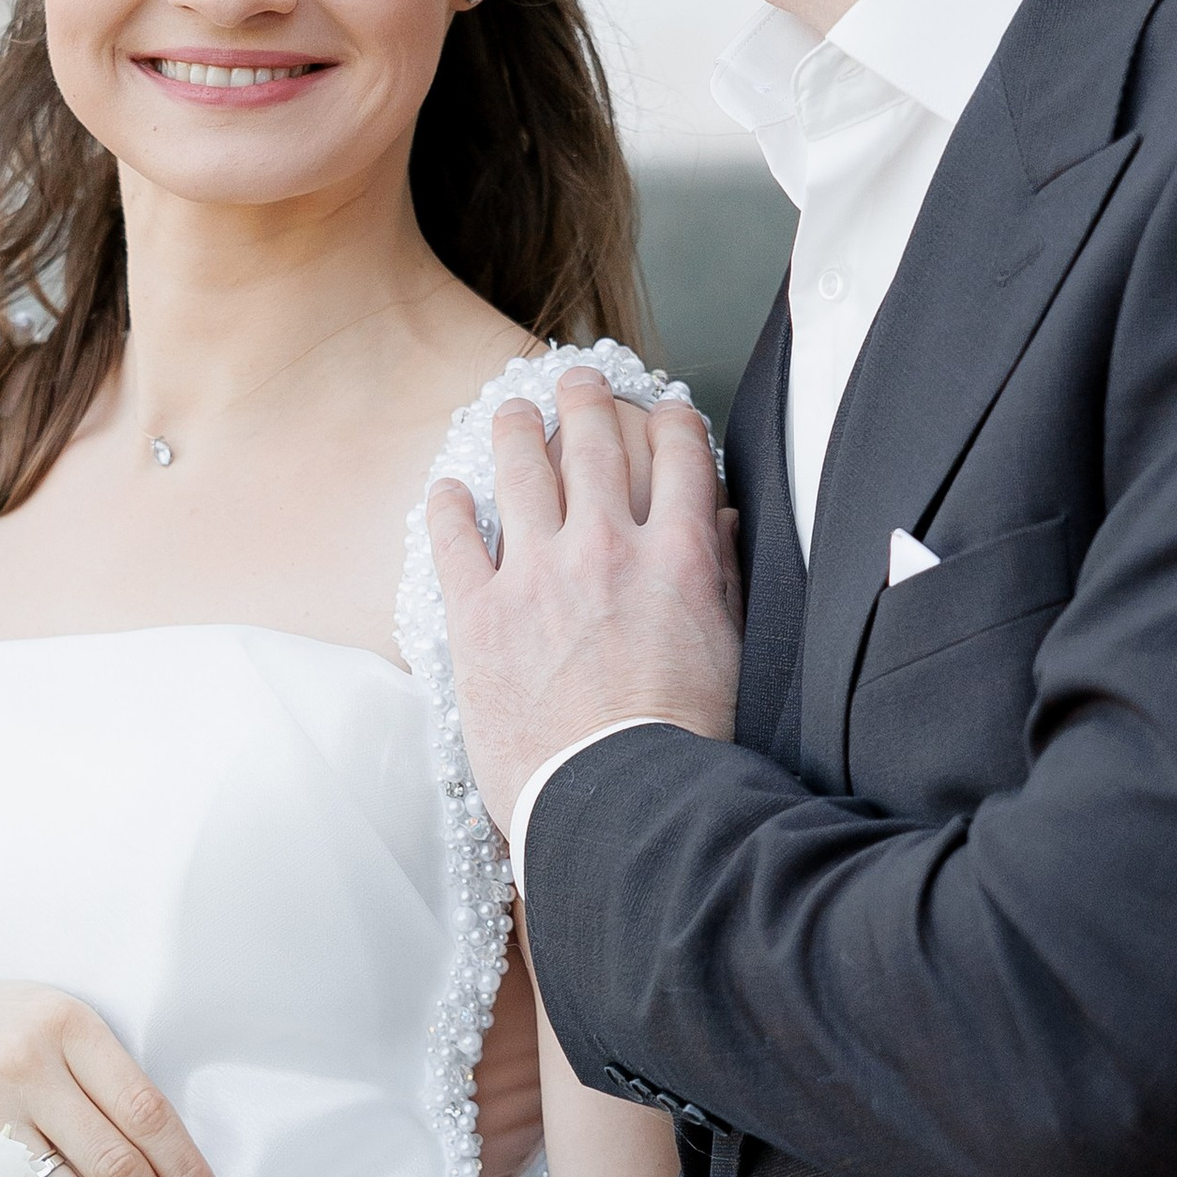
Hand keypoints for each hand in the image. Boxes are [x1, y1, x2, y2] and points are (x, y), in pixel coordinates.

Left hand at [428, 370, 743, 829]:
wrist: (621, 798)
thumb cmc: (681, 741)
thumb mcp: (729, 652)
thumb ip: (722, 582)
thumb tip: (722, 528)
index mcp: (679, 556)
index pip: (680, 456)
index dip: (673, 420)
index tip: (665, 407)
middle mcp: (608, 547)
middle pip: (595, 443)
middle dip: (586, 399)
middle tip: (577, 378)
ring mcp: (537, 575)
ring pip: (521, 470)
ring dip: (516, 429)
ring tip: (511, 411)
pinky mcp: (478, 613)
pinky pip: (454, 538)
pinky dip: (448, 506)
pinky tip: (447, 490)